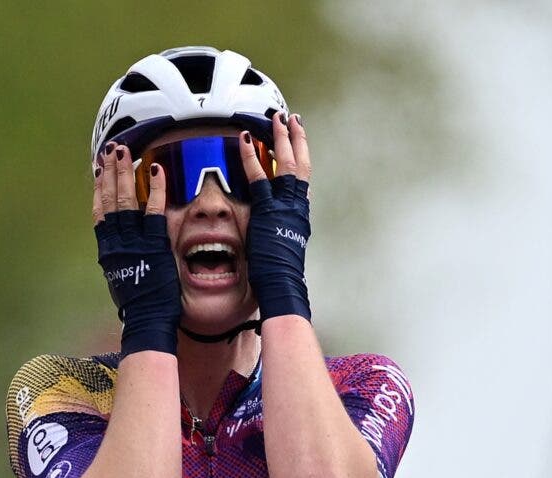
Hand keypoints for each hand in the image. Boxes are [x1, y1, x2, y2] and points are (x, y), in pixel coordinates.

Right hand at [91, 143, 181, 354]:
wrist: (146, 320)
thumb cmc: (138, 305)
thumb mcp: (122, 279)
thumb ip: (121, 260)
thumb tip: (120, 250)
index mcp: (108, 251)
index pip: (100, 213)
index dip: (99, 189)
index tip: (98, 169)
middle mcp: (116, 243)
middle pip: (110, 200)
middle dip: (110, 172)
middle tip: (111, 150)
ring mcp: (133, 242)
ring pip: (125, 200)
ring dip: (126, 173)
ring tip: (125, 151)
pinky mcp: (153, 244)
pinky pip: (153, 210)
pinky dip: (155, 189)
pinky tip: (157, 169)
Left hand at [239, 113, 311, 320]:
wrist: (282, 284)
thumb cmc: (281, 275)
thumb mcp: (286, 248)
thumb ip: (286, 230)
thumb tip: (285, 225)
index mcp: (301, 216)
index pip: (303, 181)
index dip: (302, 159)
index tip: (300, 141)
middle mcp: (297, 206)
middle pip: (301, 165)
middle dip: (297, 140)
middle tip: (292, 119)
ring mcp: (285, 206)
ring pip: (286, 163)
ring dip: (281, 138)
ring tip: (276, 119)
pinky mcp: (268, 210)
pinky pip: (259, 177)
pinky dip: (252, 157)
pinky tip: (247, 139)